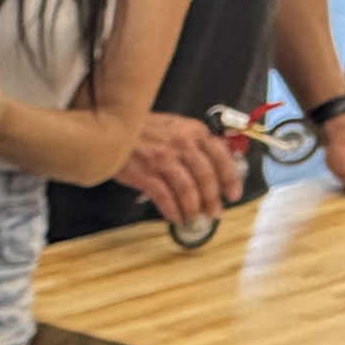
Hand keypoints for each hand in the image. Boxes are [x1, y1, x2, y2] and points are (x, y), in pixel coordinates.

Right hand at [112, 110, 243, 224]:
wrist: (111, 129)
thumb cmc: (143, 130)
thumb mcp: (174, 127)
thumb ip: (194, 143)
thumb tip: (212, 167)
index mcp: (193, 131)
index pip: (220, 155)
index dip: (230, 178)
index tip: (234, 194)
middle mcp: (181, 144)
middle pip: (205, 176)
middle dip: (212, 198)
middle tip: (214, 213)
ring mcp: (162, 159)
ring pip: (187, 189)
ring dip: (193, 207)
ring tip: (193, 218)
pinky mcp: (144, 174)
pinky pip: (164, 197)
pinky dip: (172, 210)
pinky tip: (175, 218)